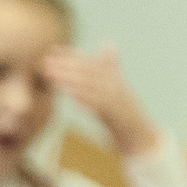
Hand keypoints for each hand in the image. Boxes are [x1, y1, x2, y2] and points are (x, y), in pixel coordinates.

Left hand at [41, 46, 158, 156]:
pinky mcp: (118, 115)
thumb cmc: (124, 115)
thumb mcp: (115, 91)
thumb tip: (104, 49)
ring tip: (51, 77)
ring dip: (69, 80)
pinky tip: (70, 96)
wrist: (140, 137)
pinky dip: (85, 99)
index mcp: (114, 78)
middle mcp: (117, 85)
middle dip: (66, 65)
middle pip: (88, 71)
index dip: (72, 55)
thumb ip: (108, 71)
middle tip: (45, 63)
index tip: (53, 50)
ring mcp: (118, 99)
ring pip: (90, 86)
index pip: (90, 61)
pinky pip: (99, 105)